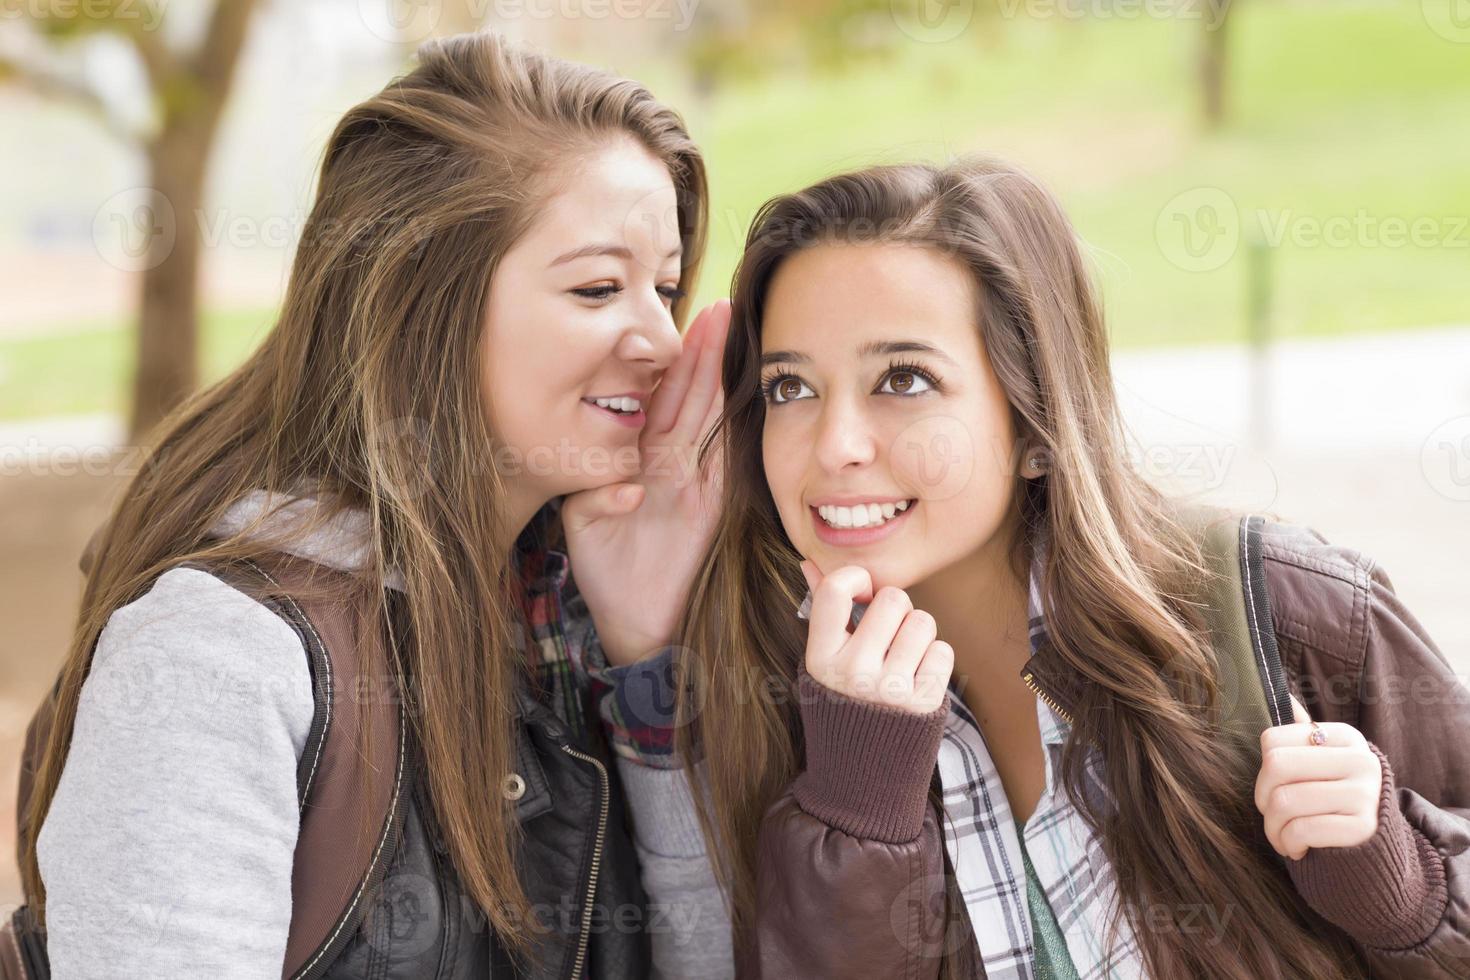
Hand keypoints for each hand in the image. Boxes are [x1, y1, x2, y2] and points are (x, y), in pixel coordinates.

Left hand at [562, 300, 730, 666]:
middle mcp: (675, 466)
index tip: (681, 320)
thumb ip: (594, 489)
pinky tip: (741, 392)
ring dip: (719, 376)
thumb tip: (621, 481)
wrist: (638, 625)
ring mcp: (697, 484)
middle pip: (693, 397)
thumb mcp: (585, 521)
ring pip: (710, 419)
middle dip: (704, 351)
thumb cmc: (610, 574)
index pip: (661, 401)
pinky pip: (724, 460)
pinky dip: (732, 429)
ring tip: (729, 328)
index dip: (671, 362)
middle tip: (720, 305)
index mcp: (644, 461)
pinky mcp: (712, 508)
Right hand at [799, 560, 952, 714]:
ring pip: (922, 621)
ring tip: (903, 656)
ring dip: (918, 633)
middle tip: (889, 634)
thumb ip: (822, 610)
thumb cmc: (843, 701)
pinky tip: (916, 677)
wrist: (862, 771)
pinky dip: (934, 660)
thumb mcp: (822, 661)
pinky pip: (942, 651)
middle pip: (893, 599)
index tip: (864, 595)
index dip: (857, 579)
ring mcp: (889, 689)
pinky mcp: (922, 703)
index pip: (835, 589)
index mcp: (821, 657)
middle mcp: (852, 672)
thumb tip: (810, 563)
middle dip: (897, 609)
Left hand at [1254, 695, 1383, 860]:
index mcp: (1344, 737)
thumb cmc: (1330, 802)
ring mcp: (1365, 793)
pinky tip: (1298, 848)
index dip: (1262, 771)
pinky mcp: (1364, 827)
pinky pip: (1301, 830)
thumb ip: (1301, 732)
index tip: (1275, 788)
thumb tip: (1280, 694)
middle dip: (1263, 798)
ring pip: (1283, 801)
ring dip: (1272, 828)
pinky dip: (1289, 843)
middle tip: (1274, 815)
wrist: (1370, 853)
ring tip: (1283, 835)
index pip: (1272, 740)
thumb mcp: (1320, 764)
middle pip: (1275, 766)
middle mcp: (1360, 760)